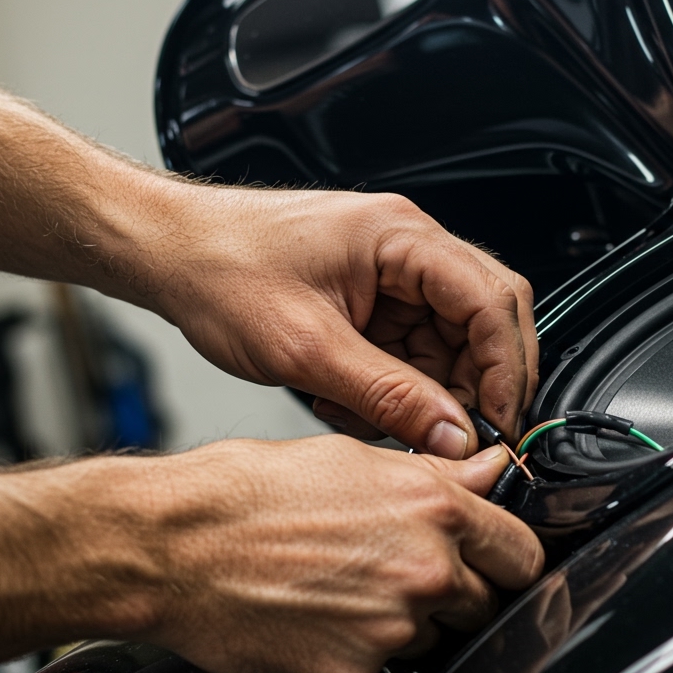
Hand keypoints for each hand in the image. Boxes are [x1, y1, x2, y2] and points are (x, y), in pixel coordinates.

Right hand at [115, 435, 542, 672]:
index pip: (522, 553)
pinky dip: (358, 648)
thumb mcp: (354, 459)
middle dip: (459, 590)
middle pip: (485, 604)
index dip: (509, 555)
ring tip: (345, 585)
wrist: (174, 547)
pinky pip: (379, 667)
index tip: (496, 557)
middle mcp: (423, 573)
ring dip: (407, 620)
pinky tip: (318, 613)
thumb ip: (438, 475)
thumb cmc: (248, 492)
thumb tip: (489, 470)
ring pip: (432, 638)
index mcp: (434, 510)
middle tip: (405, 569)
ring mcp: (390, 630)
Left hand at [136, 185, 538, 456]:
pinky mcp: (372, 297)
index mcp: (401, 236)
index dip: (505, 369)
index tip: (499, 423)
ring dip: (428, 391)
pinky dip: (396, 386)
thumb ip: (389, 396)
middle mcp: (407, 246)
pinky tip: (353, 403)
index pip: (493, 300)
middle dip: (474, 384)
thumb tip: (454, 435)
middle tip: (456, 436)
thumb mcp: (307, 350)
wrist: (166, 254)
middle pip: (484, 319)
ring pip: (450, 342)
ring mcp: (391, 272)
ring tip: (375, 418)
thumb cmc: (220, 270)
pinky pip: (412, 349)